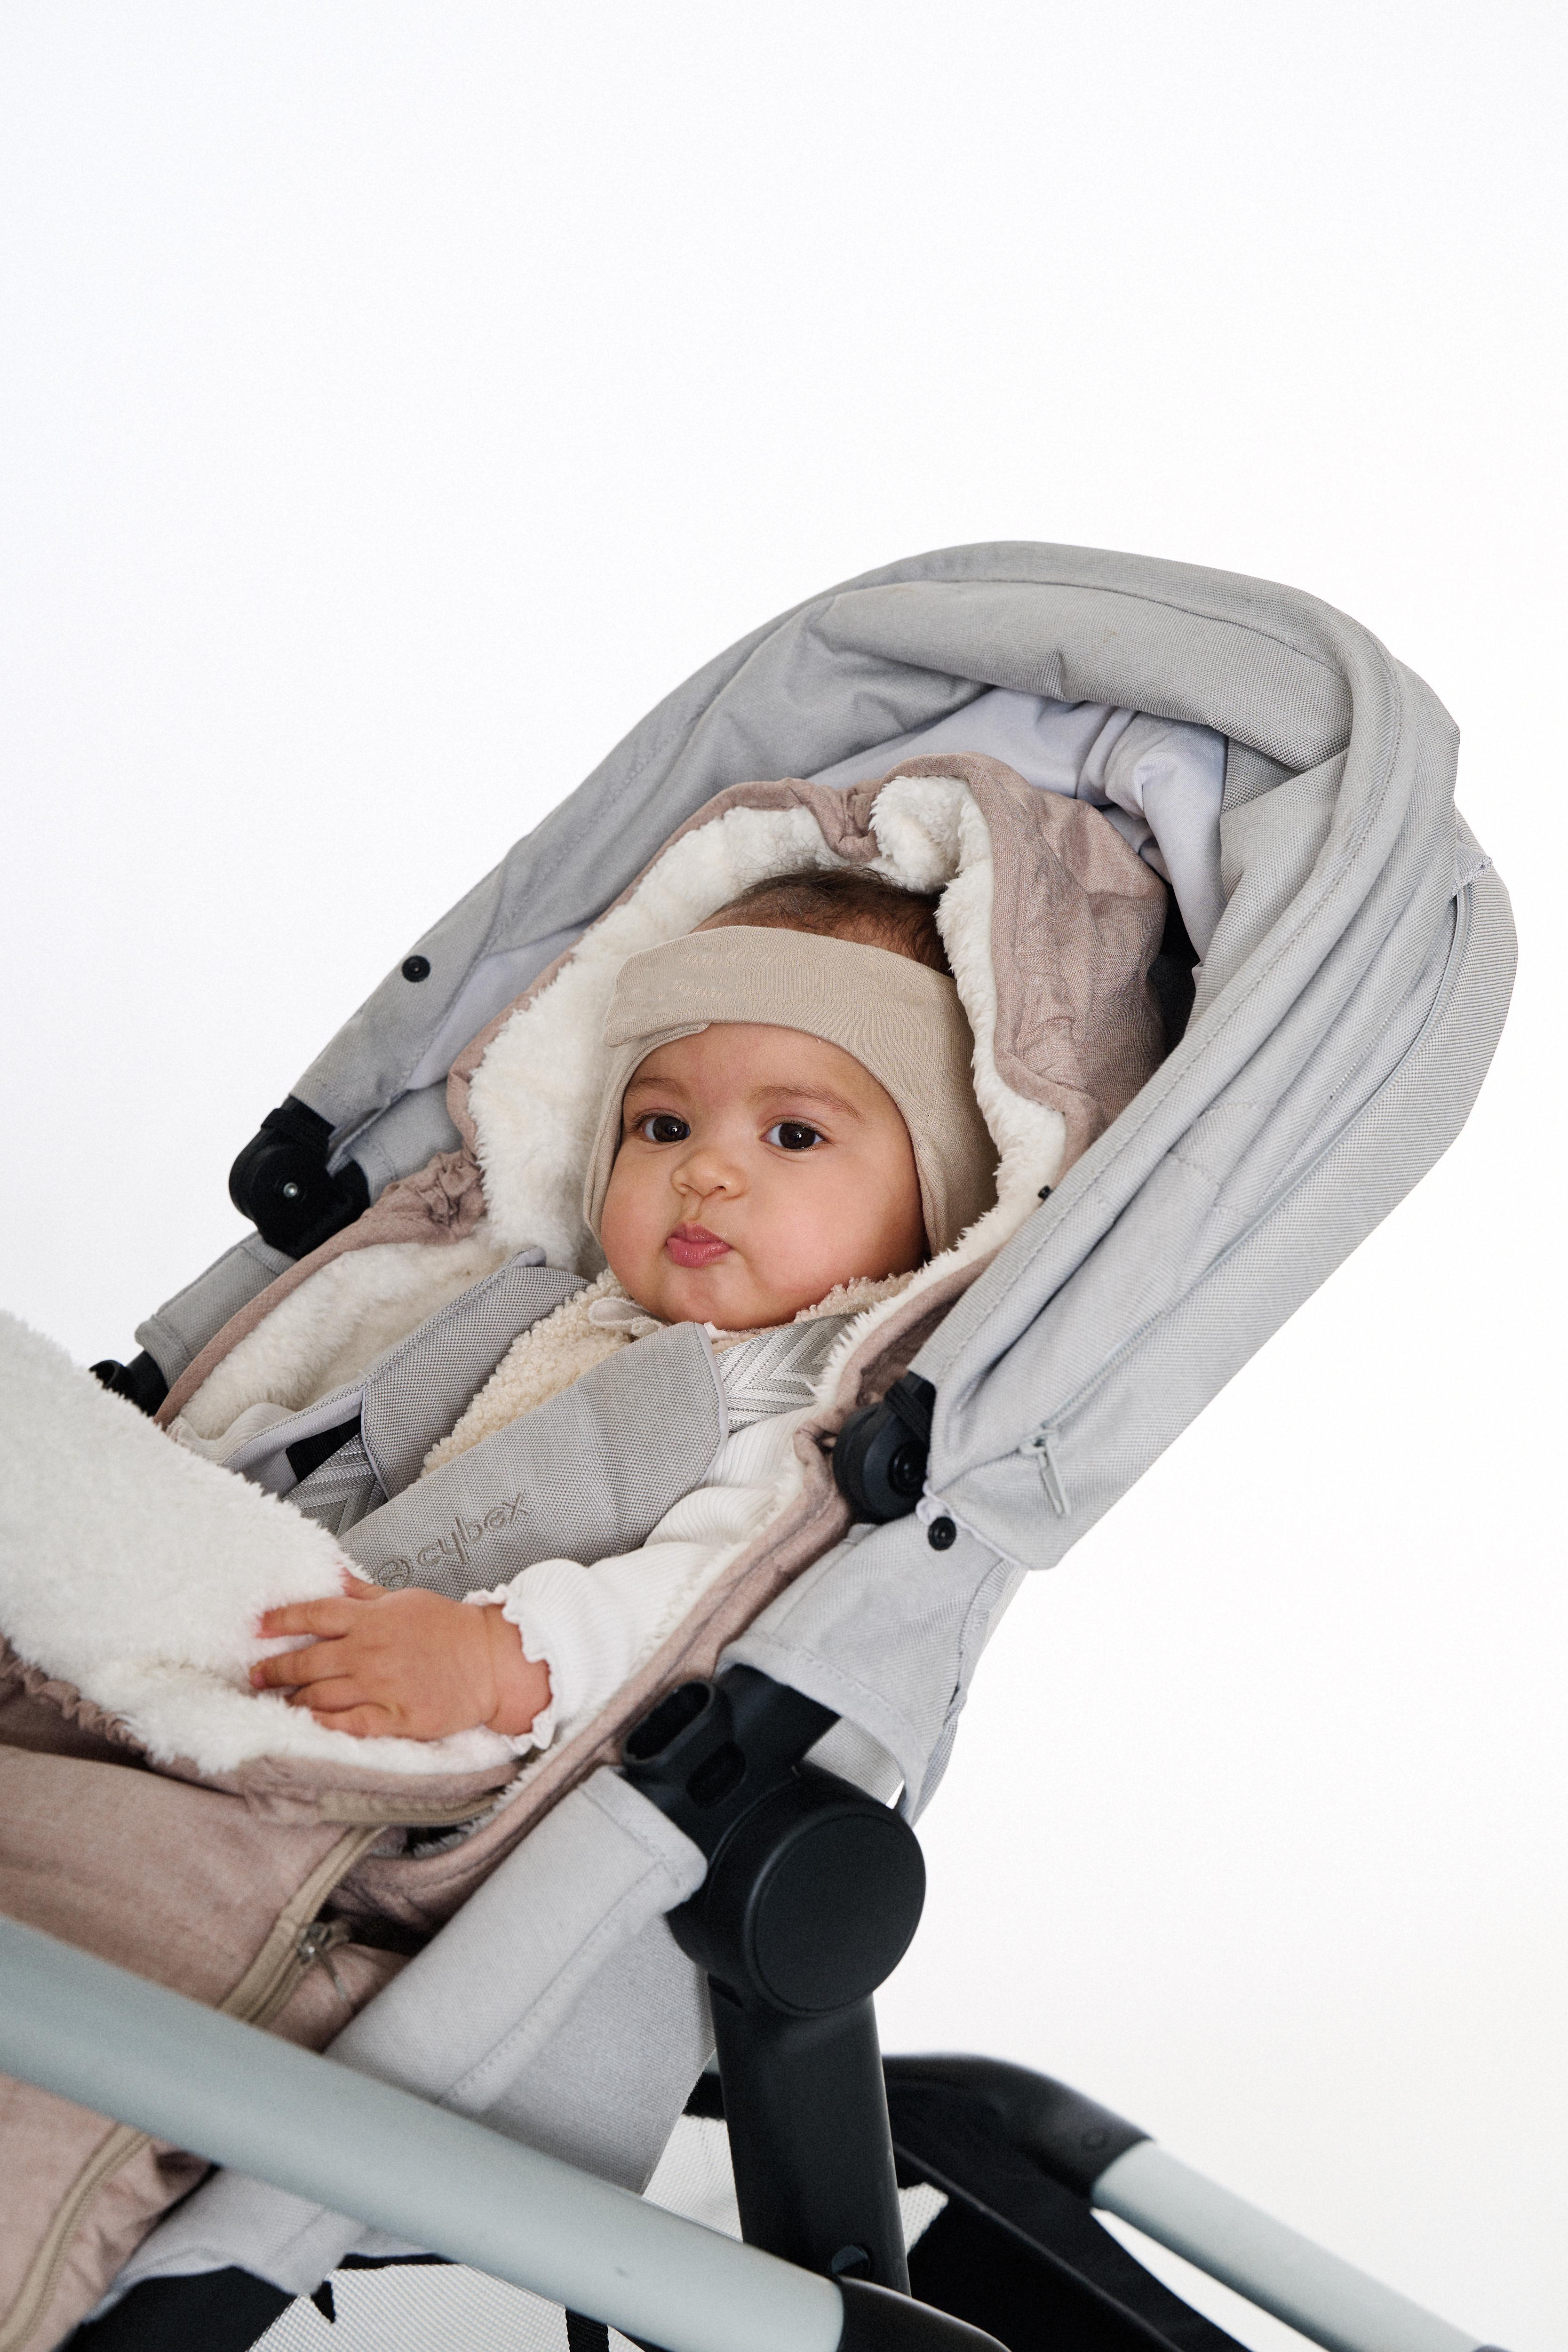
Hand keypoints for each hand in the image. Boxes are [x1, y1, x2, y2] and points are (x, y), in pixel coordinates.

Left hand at [251, 1572, 550, 1741]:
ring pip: (320, 1695)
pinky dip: (323, 1725)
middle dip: (274, 1670)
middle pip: (307, 1661)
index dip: (280, 1621)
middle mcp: (369, 1652)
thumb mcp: (404, 1599)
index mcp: (371, 1619)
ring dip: (293, 1699)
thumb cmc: (449, 1628)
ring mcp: (380, 1686)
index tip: (257, 1628)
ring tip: (279, 1702)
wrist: (491, 1660)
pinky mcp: (395, 1717)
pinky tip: (307, 1725)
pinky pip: (348, 1724)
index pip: (313, 1615)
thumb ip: (363, 1593)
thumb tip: (333, 1573)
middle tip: (255, 1676)